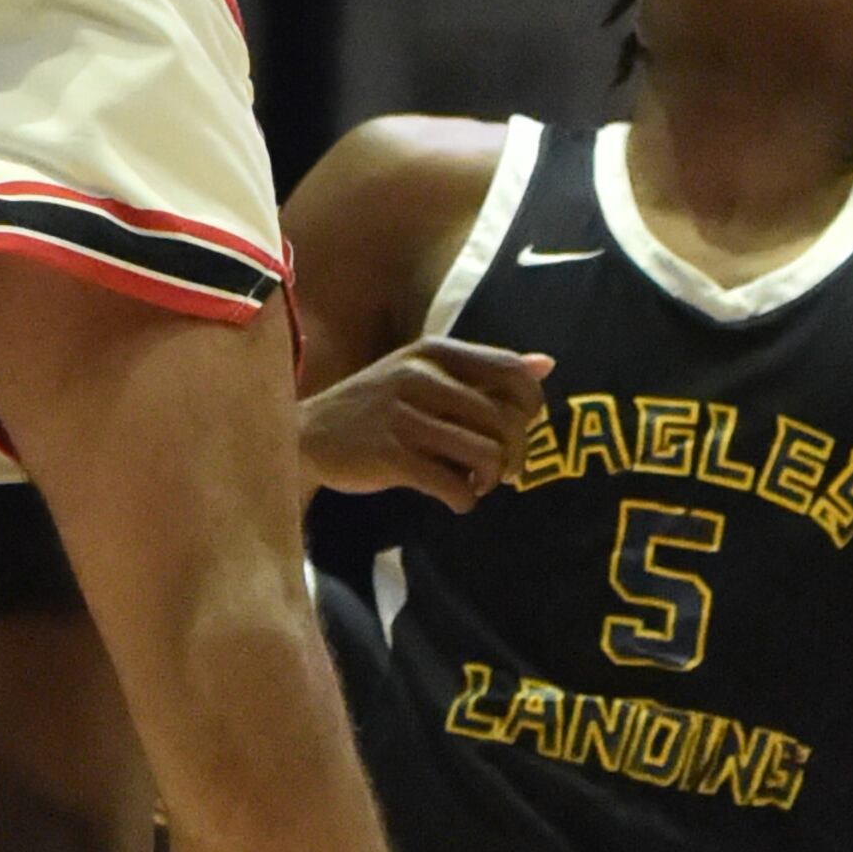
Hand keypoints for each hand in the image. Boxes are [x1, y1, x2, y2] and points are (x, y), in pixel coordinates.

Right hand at [298, 341, 547, 505]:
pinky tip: (456, 497)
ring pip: (486, 455)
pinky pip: (454, 486)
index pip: (512, 372)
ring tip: (477, 483)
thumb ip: (482, 371)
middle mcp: (421, 377)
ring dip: (491, 480)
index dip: (530, 407)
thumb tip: (546, 365)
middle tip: (504, 471)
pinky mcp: (390, 456)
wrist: (306, 435)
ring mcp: (404, 416)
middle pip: (506, 421)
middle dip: (516, 455)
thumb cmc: (377, 406)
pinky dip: (465, 500)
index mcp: (434, 351)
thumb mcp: (423, 373)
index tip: (520, 428)